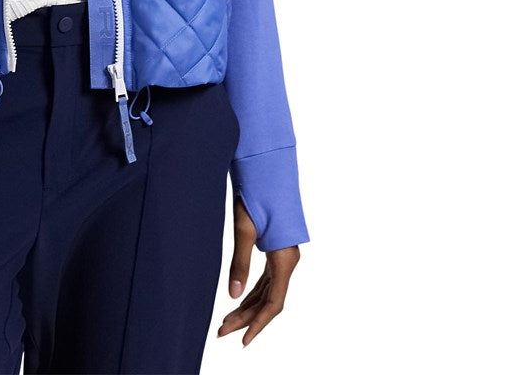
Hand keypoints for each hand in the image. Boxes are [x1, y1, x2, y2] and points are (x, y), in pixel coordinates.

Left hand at [217, 194, 299, 346]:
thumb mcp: (243, 229)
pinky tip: (239, 301)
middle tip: (222, 331)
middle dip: (247, 318)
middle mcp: (287, 260)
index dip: (258, 323)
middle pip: (270, 299)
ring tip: (226, 322)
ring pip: (268, 291)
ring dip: (248, 306)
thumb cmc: (254, 194)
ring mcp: (283, 255)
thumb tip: (231, 295)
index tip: (242, 340)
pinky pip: (266, 279)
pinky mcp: (275, 249)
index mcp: (284, 258)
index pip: (274, 302)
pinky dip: (252, 292)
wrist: (264, 169)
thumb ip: (239, 263)